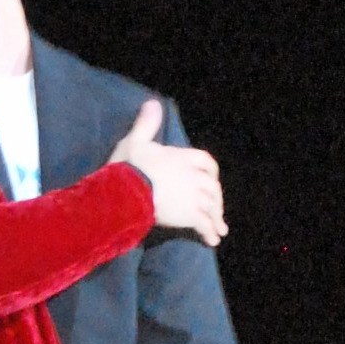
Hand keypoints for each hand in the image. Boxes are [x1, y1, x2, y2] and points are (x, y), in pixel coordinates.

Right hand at [109, 101, 227, 243]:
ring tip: (219, 230)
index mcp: (183, 157)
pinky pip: (204, 224)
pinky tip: (212, 241)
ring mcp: (193, 196)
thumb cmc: (128, 166)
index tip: (212, 180)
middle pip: (213, 187)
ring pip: (211, 207)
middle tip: (216, 211)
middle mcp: (193, 176)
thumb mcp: (136, 141)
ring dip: (216, 218)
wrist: (125, 191)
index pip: (207, 162)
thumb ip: (147, 124)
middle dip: (216, 199)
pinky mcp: (189, 215)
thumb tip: (152, 102)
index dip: (211, 173)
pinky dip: (209, 233)